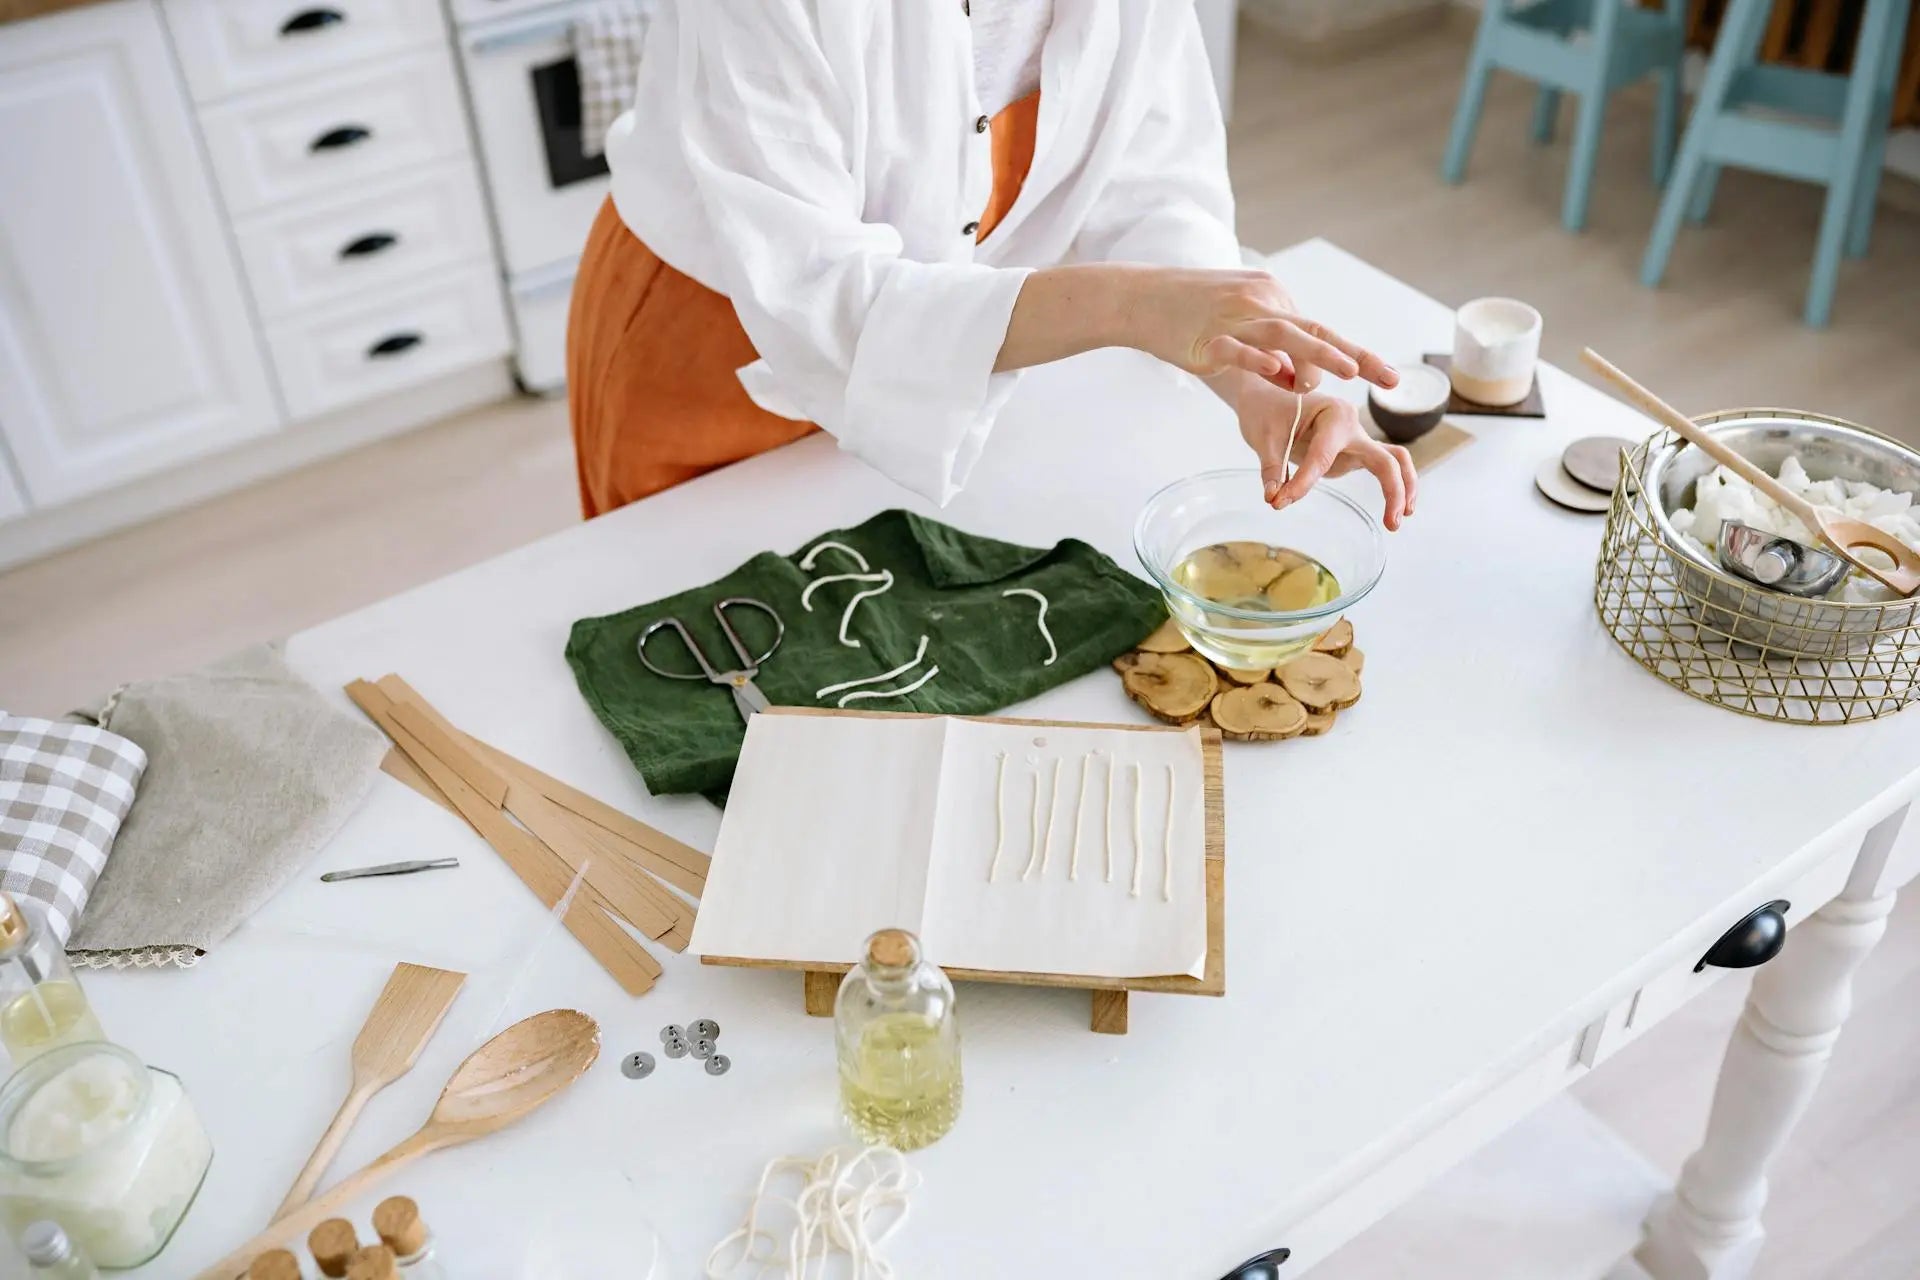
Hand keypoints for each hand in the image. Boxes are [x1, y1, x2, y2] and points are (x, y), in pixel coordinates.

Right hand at [1121, 266, 1398, 390]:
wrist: (1138, 297)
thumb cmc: (1188, 314)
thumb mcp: (1237, 324)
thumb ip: (1270, 350)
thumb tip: (1296, 377)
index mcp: (1271, 296)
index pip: (1317, 330)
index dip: (1352, 355)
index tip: (1386, 376)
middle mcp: (1260, 302)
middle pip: (1316, 330)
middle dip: (1357, 356)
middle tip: (1390, 380)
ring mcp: (1233, 319)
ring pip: (1284, 335)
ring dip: (1319, 354)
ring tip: (1350, 373)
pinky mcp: (1205, 338)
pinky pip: (1237, 349)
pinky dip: (1259, 360)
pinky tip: (1281, 372)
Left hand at [1234, 381, 1416, 530]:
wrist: (1268, 399)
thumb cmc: (1266, 412)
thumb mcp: (1263, 438)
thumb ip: (1272, 469)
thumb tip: (1274, 499)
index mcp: (1333, 413)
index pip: (1323, 455)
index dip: (1303, 482)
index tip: (1279, 502)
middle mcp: (1352, 424)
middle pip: (1385, 458)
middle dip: (1392, 489)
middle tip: (1391, 524)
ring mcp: (1357, 439)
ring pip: (1395, 461)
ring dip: (1402, 489)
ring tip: (1396, 523)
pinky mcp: (1355, 452)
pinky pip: (1384, 466)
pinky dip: (1394, 485)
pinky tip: (1393, 513)